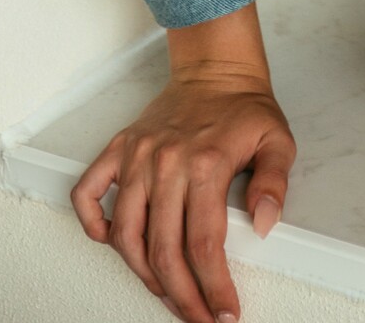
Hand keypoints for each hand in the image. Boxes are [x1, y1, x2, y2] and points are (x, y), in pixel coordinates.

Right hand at [71, 70, 295, 322]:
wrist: (216, 67)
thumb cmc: (244, 107)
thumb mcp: (277, 140)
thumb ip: (274, 183)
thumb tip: (265, 223)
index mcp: (206, 163)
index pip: (204, 245)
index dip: (213, 288)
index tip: (225, 314)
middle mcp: (166, 162)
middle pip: (164, 251)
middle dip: (182, 297)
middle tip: (197, 317)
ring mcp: (138, 156)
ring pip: (125, 233)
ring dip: (143, 273)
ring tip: (165, 292)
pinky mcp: (119, 148)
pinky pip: (87, 192)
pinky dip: (90, 223)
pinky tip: (111, 243)